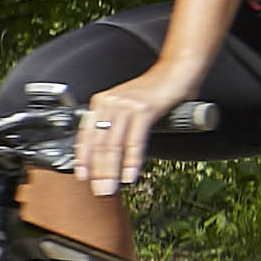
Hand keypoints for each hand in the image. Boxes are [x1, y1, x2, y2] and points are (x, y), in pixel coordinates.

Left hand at [74, 75, 186, 196]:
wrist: (177, 70)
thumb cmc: (156, 91)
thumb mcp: (129, 106)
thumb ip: (117, 124)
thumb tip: (109, 153)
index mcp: (102, 102)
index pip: (86, 135)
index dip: (84, 158)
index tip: (83, 177)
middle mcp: (111, 102)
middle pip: (99, 142)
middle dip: (98, 171)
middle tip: (100, 190)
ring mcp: (127, 105)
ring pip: (113, 144)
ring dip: (111, 170)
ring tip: (111, 187)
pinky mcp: (144, 109)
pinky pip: (134, 140)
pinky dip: (132, 161)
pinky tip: (130, 175)